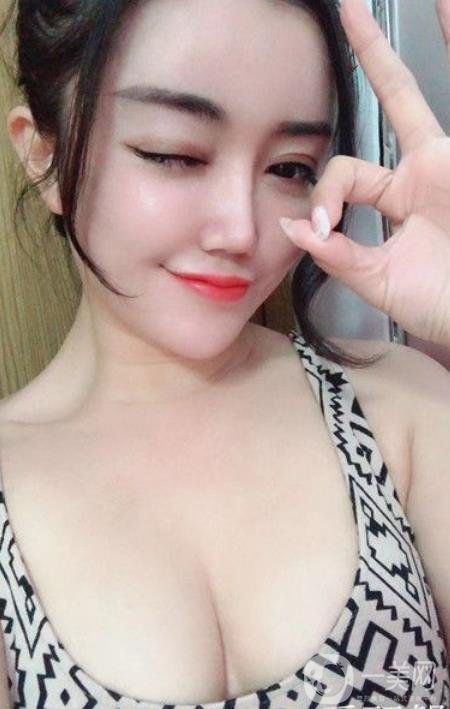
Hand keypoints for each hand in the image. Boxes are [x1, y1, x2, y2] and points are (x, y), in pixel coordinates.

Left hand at [279, 0, 449, 349]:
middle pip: (398, 98)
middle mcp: (428, 169)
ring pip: (430, 94)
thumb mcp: (380, 281)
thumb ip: (338, 254)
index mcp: (400, 196)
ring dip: (445, 34)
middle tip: (353, 10)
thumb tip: (293, 228)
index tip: (322, 228)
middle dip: (376, 55)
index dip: (326, 193)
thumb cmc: (441, 305)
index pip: (346, 170)